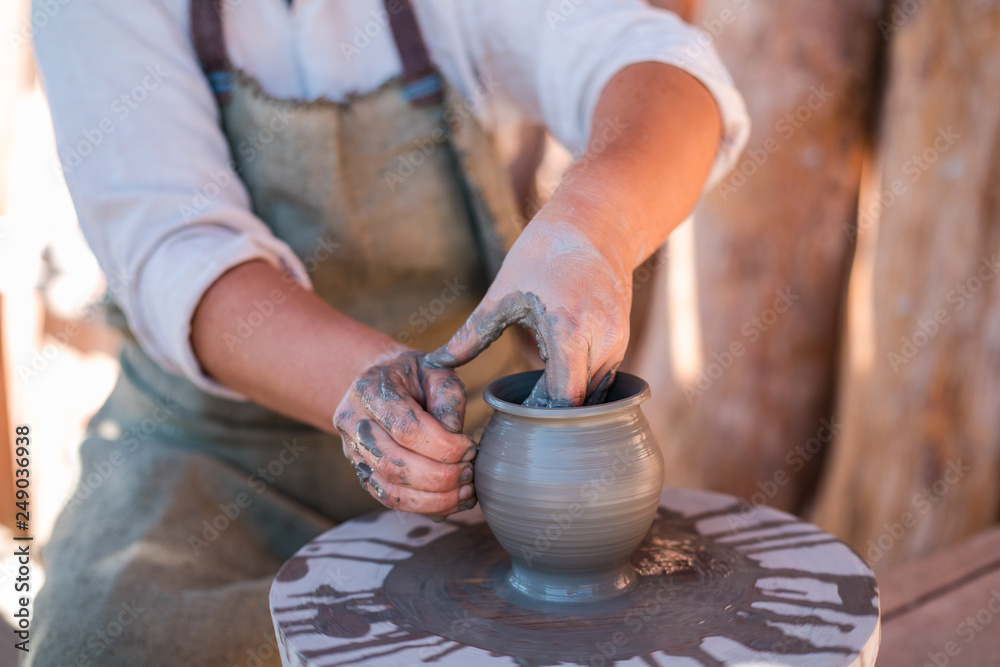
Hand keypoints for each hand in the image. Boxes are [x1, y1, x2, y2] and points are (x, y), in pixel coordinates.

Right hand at [334, 350, 477, 515]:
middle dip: (440, 476)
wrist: (381, 381)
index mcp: (369, 389)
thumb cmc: (414, 376)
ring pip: (388, 490)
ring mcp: (353, 452)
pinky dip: (423, 506)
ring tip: (465, 492)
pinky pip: (389, 500)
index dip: (443, 445)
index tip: (471, 447)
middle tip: (470, 472)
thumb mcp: (436, 369)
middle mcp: (353, 423)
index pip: (405, 427)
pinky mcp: (362, 473)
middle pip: (393, 464)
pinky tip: (451, 501)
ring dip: (433, 499)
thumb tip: (456, 438)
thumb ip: (448, 398)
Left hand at [426, 218, 632, 406]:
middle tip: (520, 420)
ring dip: (568, 401)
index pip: (564, 400)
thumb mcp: (503, 294)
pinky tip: (555, 381)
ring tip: (535, 403)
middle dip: (553, 415)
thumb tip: (437, 363)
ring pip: (594, 394)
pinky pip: (603, 377)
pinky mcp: (623, 339)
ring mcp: (619, 341)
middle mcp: (602, 341)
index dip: (541, 416)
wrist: (594, 225)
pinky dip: (580, 384)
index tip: (515, 419)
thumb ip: (472, 334)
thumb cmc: (543, 254)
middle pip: (580, 403)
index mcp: (569, 331)